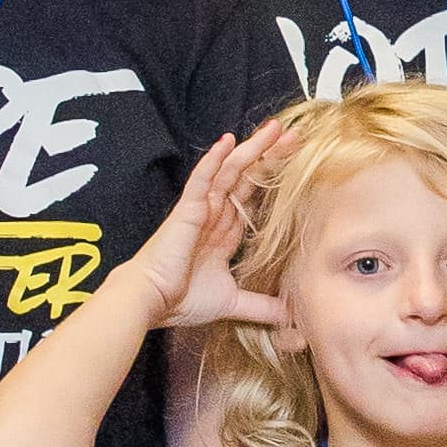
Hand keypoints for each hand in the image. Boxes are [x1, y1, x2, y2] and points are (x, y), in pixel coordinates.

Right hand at [120, 126, 294, 336]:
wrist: (150, 302)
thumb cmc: (181, 301)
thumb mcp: (232, 303)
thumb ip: (261, 307)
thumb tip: (290, 316)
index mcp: (223, 233)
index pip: (253, 200)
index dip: (273, 182)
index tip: (296, 165)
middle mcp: (213, 216)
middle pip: (247, 179)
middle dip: (270, 157)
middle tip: (294, 136)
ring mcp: (200, 209)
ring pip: (230, 172)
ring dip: (251, 150)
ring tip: (274, 130)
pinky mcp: (186, 209)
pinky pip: (202, 179)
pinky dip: (214, 160)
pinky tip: (227, 141)